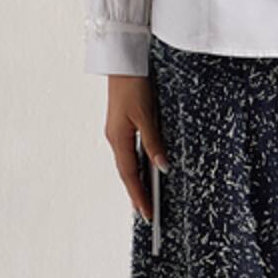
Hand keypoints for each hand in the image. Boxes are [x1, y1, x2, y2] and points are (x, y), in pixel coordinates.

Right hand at [104, 74, 169, 222]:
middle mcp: (115, 138)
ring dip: (136, 182)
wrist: (123, 61)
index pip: (130, 176)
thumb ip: (154, 143)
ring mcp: (117, 132)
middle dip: (136, 194)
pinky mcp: (122, 125)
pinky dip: (137, 166)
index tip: (147, 215)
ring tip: (146, 200)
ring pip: (127, 163)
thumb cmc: (134, 85)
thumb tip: (163, 168)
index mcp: (118, 139)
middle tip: (147, 215)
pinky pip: (130, 152)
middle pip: (126, 173)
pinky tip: (145, 172)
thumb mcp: (147, 115)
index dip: (139, 196)